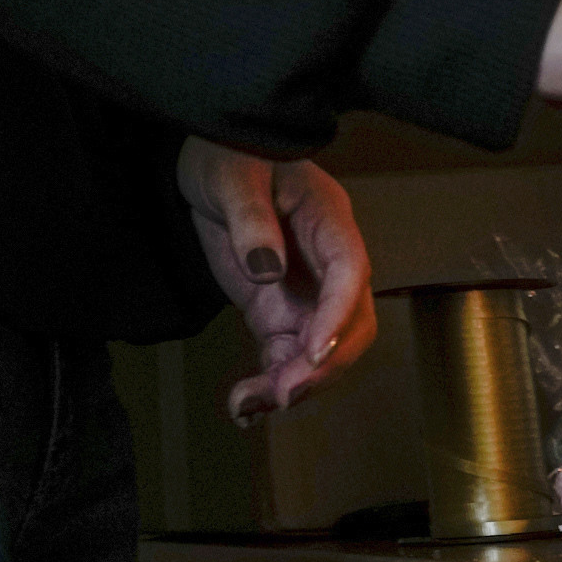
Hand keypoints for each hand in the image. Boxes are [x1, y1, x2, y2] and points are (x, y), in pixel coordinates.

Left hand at [176, 138, 379, 425]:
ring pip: (319, 352)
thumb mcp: (233, 178)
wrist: (211, 158)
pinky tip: (244, 408)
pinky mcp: (276, 311)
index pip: (350, 271)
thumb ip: (250, 220)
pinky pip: (285, 358)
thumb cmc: (229, 153)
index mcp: (328, 219)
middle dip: (322, 365)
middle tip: (281, 393)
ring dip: (293, 385)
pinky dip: (269, 385)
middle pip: (350, 324)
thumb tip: (268, 270)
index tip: (315, 351)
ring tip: (248, 406)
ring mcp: (303, 292)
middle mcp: (326, 263)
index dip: (339, 315)